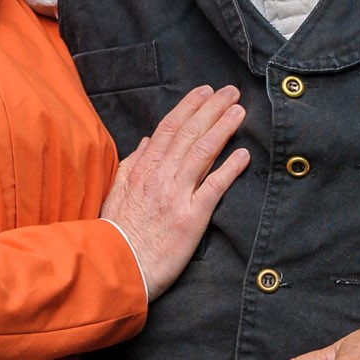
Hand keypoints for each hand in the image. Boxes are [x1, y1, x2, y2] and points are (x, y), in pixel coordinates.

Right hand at [100, 86, 249, 298]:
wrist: (116, 267)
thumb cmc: (116, 233)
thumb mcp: (115, 192)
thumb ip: (132, 164)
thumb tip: (147, 141)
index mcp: (142, 169)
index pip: (169, 128)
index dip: (189, 107)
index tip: (204, 92)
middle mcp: (160, 177)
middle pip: (189, 134)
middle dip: (212, 109)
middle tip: (230, 91)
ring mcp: (176, 196)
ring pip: (202, 153)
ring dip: (223, 128)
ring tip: (239, 112)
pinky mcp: (191, 218)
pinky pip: (213, 188)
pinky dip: (229, 169)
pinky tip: (243, 155)